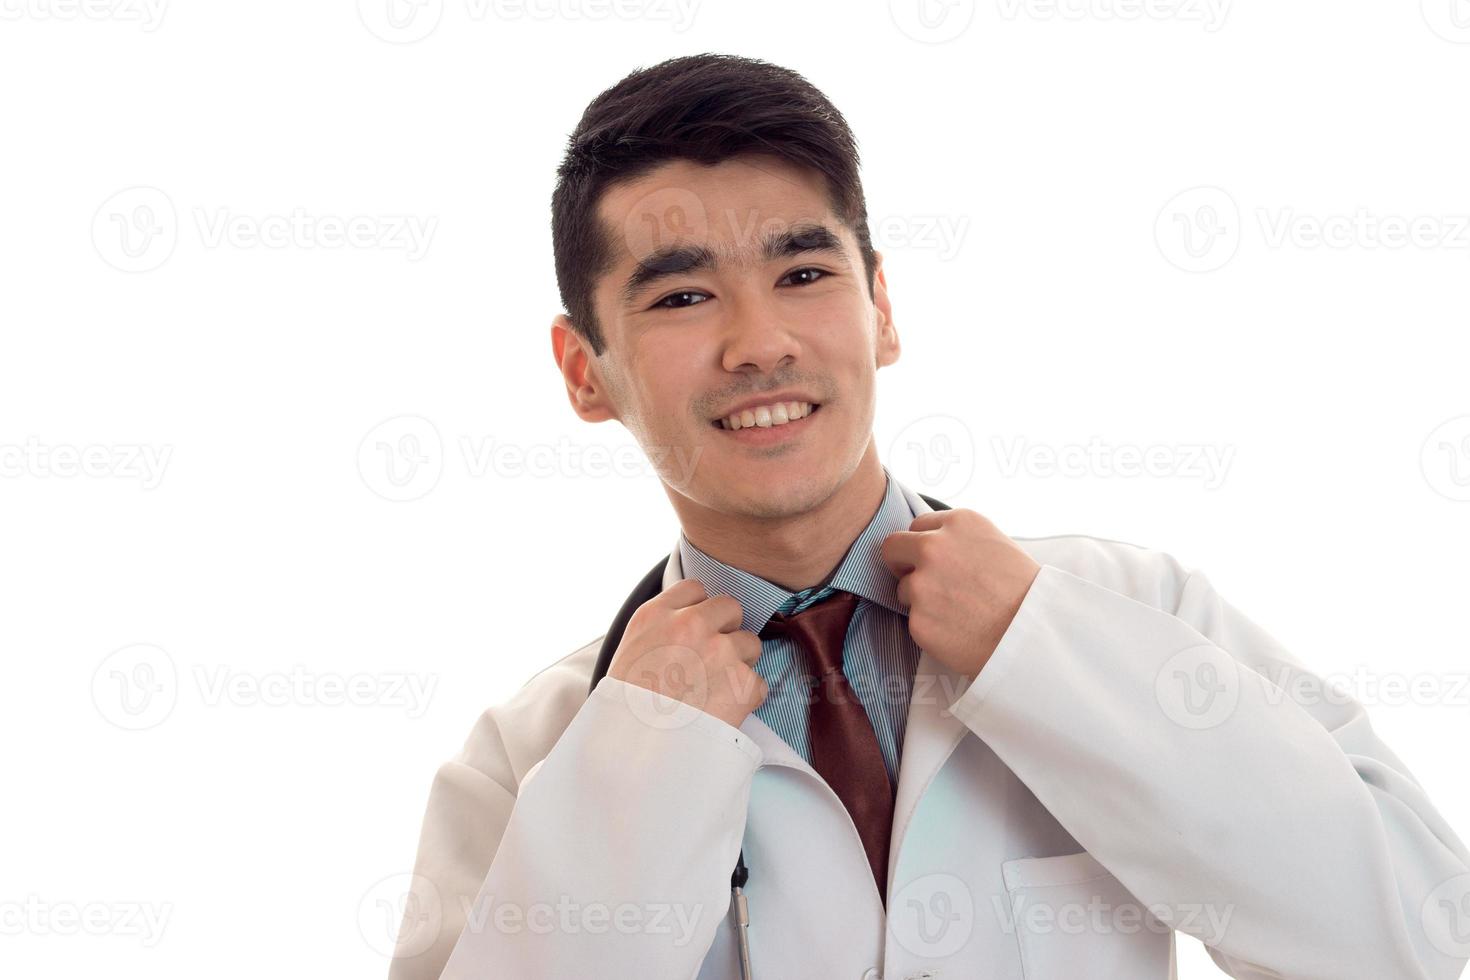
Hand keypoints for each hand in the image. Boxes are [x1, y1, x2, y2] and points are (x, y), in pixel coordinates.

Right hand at [607, 578, 767, 728]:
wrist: (636, 753)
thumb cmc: (625, 711)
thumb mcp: (628, 654)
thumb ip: (659, 631)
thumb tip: (687, 629)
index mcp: (656, 615)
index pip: (694, 589)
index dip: (699, 609)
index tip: (696, 630)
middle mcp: (690, 625)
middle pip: (730, 607)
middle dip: (726, 630)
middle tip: (711, 659)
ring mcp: (720, 651)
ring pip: (750, 643)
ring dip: (739, 664)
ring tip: (714, 691)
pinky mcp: (743, 682)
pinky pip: (758, 683)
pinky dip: (745, 699)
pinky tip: (721, 712)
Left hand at [879, 508, 1041, 678]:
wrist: (1035, 636)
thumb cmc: (1025, 592)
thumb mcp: (996, 545)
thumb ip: (960, 540)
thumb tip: (932, 545)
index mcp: (958, 523)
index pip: (918, 526)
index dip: (923, 545)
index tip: (931, 560)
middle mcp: (934, 547)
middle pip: (893, 548)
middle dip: (901, 564)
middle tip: (918, 581)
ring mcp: (922, 584)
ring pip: (904, 589)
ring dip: (921, 601)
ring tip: (958, 613)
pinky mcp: (917, 620)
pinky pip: (914, 621)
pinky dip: (931, 628)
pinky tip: (958, 631)